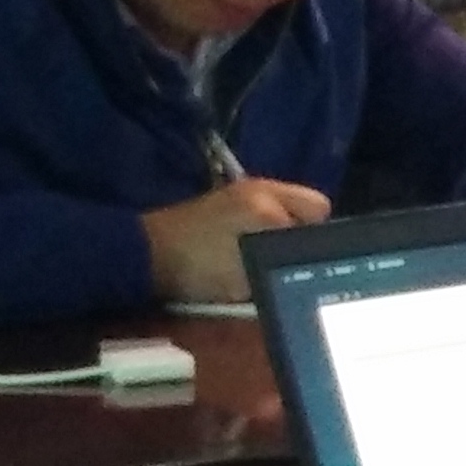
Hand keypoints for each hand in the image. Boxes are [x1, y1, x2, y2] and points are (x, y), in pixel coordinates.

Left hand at [142, 177, 331, 302]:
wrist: (145, 255)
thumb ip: (282, 267)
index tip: (306, 261)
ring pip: (286, 209)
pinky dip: (266, 228)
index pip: (320, 211)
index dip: (317, 238)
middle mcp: (258, 189)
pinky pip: (266, 211)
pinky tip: (252, 250)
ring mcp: (241, 192)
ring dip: (284, 230)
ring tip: (271, 257)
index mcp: (266, 201)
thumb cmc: (197, 266)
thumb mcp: (245, 276)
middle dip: (304, 231)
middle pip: (307, 206)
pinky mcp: (227, 202)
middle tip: (289, 260)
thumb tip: (312, 267)